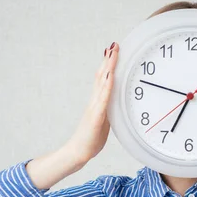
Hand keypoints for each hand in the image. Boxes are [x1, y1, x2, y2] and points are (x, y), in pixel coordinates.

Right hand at [64, 42, 118, 166]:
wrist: (79, 152)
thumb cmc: (91, 138)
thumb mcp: (104, 121)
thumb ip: (109, 109)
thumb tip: (117, 102)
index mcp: (97, 102)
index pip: (103, 79)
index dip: (108, 65)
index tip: (114, 51)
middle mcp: (94, 101)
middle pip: (101, 76)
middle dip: (109, 60)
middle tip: (114, 44)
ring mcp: (94, 107)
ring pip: (102, 83)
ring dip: (108, 67)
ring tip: (113, 53)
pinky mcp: (95, 117)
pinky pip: (103, 99)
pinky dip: (107, 86)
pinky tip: (111, 76)